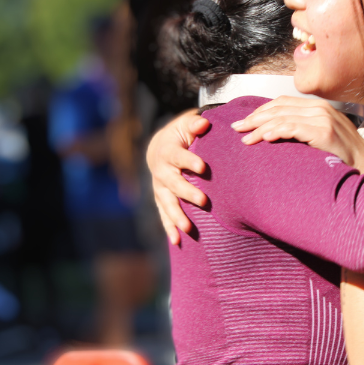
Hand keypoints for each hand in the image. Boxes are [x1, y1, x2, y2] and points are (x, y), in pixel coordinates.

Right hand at [145, 110, 210, 244]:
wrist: (159, 149)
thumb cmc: (180, 135)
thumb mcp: (185, 125)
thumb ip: (194, 124)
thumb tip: (203, 123)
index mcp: (167, 151)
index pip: (178, 157)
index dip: (190, 161)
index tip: (203, 167)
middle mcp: (161, 171)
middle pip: (173, 184)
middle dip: (187, 193)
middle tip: (204, 201)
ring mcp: (159, 188)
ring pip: (167, 203)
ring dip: (177, 217)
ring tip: (188, 229)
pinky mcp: (161, 200)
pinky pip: (164, 215)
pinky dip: (170, 228)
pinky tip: (178, 241)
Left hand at [231, 96, 363, 181]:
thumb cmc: (343, 160)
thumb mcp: (320, 141)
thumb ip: (303, 133)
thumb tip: (275, 136)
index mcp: (318, 108)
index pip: (282, 102)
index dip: (261, 111)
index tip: (244, 123)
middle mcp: (321, 109)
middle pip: (279, 107)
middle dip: (255, 118)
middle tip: (237, 129)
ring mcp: (324, 119)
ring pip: (283, 117)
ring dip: (260, 127)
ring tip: (245, 139)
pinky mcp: (325, 132)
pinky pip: (294, 128)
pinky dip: (276, 131)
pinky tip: (264, 139)